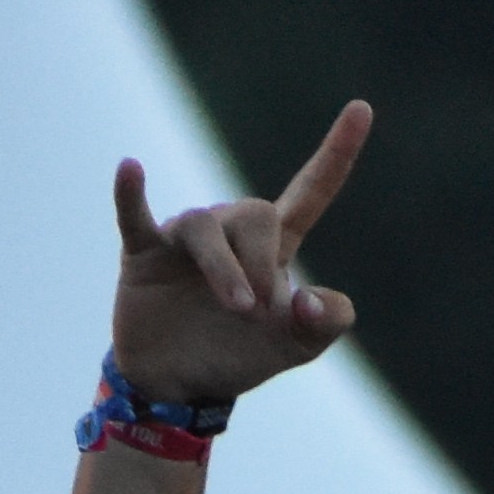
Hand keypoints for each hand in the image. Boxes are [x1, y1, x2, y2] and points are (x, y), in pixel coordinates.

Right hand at [106, 100, 371, 412]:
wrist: (179, 385)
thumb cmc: (240, 355)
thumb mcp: (296, 347)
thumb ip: (327, 322)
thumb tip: (309, 300)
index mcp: (273, 245)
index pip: (310, 190)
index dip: (336, 154)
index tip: (361, 109)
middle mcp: (229, 231)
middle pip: (254, 213)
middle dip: (262, 260)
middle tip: (258, 309)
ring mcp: (183, 239)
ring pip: (204, 226)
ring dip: (223, 266)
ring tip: (236, 307)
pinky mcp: (142, 252)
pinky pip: (135, 214)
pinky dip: (131, 193)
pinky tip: (131, 169)